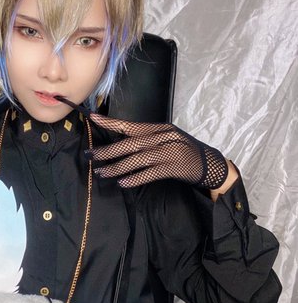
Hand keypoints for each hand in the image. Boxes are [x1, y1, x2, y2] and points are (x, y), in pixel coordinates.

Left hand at [88, 113, 228, 189]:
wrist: (211, 165)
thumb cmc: (185, 151)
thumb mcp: (168, 139)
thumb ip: (149, 139)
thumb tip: (121, 142)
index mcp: (160, 128)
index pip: (131, 125)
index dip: (111, 123)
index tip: (92, 119)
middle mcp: (163, 138)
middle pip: (130, 143)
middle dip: (107, 150)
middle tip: (90, 156)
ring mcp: (169, 153)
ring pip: (136, 160)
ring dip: (116, 167)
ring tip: (101, 173)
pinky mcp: (174, 168)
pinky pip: (150, 174)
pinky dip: (135, 178)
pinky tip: (122, 183)